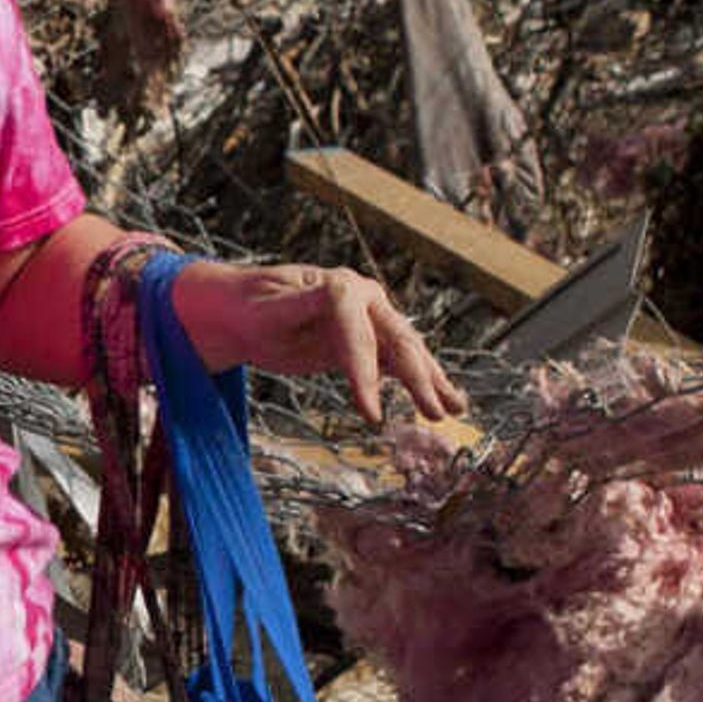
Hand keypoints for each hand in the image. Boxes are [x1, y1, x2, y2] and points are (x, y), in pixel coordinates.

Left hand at [167, 260, 464, 425]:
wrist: (247, 311)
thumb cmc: (252, 307)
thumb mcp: (267, 307)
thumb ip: (301, 301)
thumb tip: (338, 289)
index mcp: (339, 287)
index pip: (359, 329)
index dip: (366, 369)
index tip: (369, 411)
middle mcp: (365, 299)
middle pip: (395, 341)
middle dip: (415, 379)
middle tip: (431, 414)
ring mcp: (372, 320)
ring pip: (407, 352)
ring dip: (431, 381)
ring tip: (454, 409)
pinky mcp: (370, 341)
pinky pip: (400, 363)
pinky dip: (424, 382)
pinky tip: (448, 401)